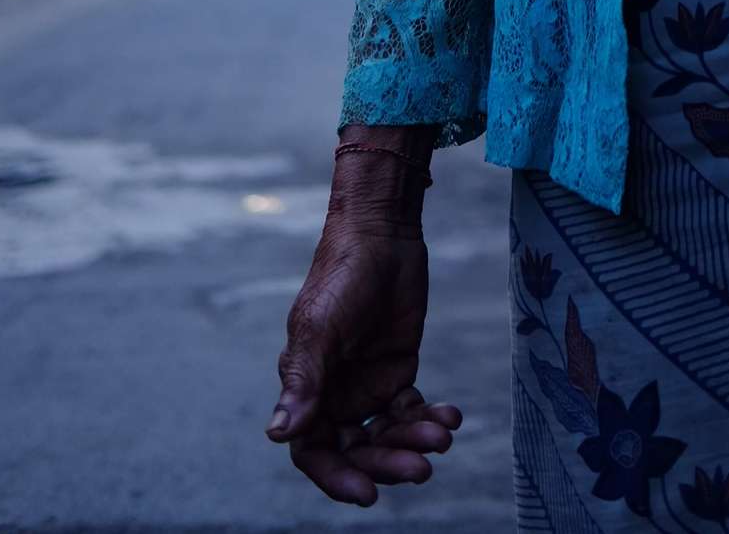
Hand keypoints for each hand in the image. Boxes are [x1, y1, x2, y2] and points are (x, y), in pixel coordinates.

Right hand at [268, 139, 460, 507]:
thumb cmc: (340, 276)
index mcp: (306, 391)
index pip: (315, 453)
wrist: (382, 233)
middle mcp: (334, 396)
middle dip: (389, 461)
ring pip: (389, 434)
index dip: (338, 478)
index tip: (369, 494)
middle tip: (422, 468)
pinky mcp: (398, 371)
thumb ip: (303, 382)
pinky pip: (413, 409)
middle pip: (359, 450)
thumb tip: (277, 434)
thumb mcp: (320, 328)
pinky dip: (431, 418)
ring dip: (414, 441)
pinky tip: (451, 416)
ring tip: (443, 435)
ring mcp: (367, 385)